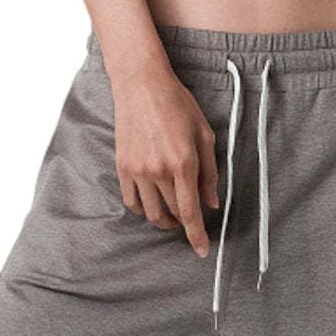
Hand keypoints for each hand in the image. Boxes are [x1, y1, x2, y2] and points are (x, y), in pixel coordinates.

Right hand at [111, 61, 219, 256]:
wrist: (142, 85)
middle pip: (172, 214)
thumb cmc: (177, 104)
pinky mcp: (123, 167)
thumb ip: (210, 172)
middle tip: (190, 221)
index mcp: (184, 163)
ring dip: (164, 219)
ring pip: (150, 212)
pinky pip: (132, 201)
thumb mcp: (204, 135)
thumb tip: (212, 202)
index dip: (197, 235)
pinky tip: (152, 202)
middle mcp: (159, 171)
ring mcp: (138, 170)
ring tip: (172, 214)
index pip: (191, 211)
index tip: (202, 251)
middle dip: (183, 224)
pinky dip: (143, 208)